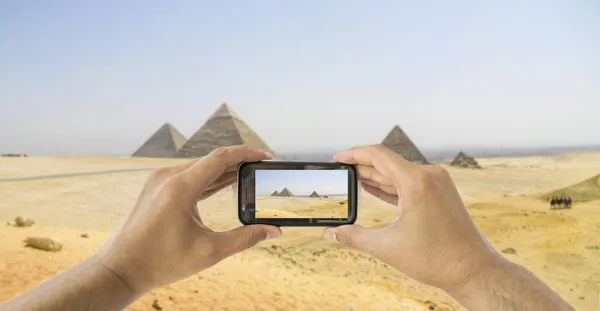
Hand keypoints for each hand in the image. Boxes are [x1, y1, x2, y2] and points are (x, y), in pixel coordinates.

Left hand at [96, 146, 281, 294]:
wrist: (121, 269)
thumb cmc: (161, 262)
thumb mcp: (209, 251)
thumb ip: (245, 238)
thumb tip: (273, 231)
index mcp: (180, 187)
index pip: (220, 158)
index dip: (247, 154)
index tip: (266, 157)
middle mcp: (168, 177)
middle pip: (211, 160)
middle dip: (239, 162)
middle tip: (262, 169)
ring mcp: (159, 181)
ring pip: (199, 167)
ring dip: (224, 170)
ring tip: (248, 175)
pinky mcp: (156, 188)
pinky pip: (188, 176)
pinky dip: (208, 179)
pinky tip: (224, 183)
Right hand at [323, 144, 499, 292]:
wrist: (473, 270)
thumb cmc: (437, 259)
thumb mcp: (387, 247)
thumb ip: (353, 237)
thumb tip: (329, 234)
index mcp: (417, 182)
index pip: (378, 155)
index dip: (354, 154)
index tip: (337, 158)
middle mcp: (429, 176)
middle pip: (387, 163)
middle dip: (362, 167)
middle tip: (340, 173)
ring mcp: (437, 184)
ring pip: (398, 173)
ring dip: (376, 177)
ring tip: (352, 180)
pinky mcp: (440, 194)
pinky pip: (409, 183)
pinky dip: (390, 186)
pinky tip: (373, 188)